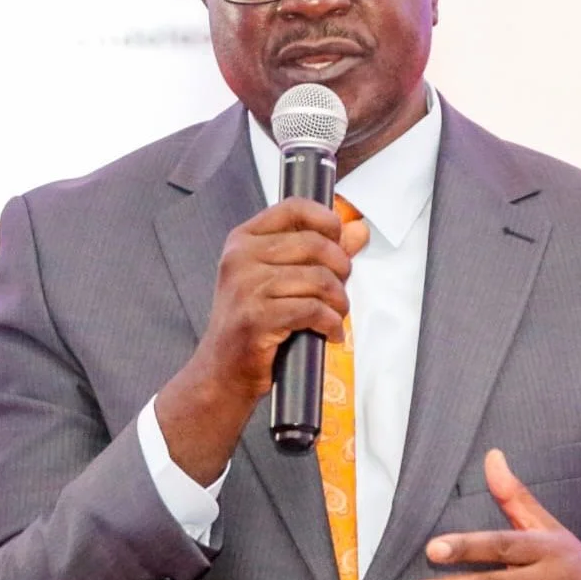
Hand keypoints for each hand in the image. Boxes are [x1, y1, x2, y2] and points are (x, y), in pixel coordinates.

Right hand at [156, 198, 368, 482]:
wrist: (222, 372)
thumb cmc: (254, 323)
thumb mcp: (280, 279)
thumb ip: (319, 252)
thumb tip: (358, 230)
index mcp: (243, 240)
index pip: (293, 207)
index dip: (325, 219)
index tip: (340, 237)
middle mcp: (240, 257)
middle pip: (314, 244)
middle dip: (340, 268)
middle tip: (340, 290)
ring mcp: (246, 288)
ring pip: (318, 279)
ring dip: (338, 301)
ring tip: (337, 315)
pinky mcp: (256, 318)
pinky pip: (312, 310)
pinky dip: (331, 323)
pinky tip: (330, 332)